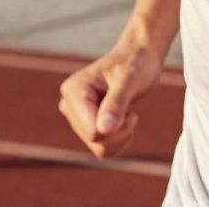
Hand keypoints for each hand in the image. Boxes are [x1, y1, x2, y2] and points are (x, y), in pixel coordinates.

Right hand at [58, 44, 162, 158]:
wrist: (139, 58)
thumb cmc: (135, 64)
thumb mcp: (129, 80)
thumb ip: (116, 103)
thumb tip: (103, 130)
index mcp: (73, 91)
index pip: (92, 131)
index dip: (117, 128)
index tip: (132, 112)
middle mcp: (69, 105)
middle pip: (95, 141)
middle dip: (120, 132)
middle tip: (131, 112)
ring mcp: (76, 116)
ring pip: (99, 149)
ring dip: (121, 137)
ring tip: (127, 114)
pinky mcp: (85, 124)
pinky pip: (103, 149)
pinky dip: (119, 140)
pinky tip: (124, 120)